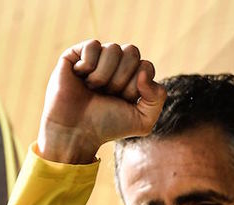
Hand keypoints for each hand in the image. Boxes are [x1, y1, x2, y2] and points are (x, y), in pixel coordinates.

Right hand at [37, 40, 166, 163]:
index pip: (146, 66)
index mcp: (133, 77)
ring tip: (93, 88)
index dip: (136, 85)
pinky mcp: (75, 54)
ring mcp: (96, 58)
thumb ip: (158, 97)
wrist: (76, 130)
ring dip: (104, 75)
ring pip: (113, 48)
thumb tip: (144, 71)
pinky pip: (93, 45)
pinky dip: (88, 65)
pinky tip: (81, 77)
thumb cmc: (109, 125)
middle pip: (132, 52)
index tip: (123, 100)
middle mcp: (116, 65)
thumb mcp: (143, 120)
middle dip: (122, 78)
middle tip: (108, 93)